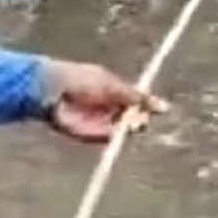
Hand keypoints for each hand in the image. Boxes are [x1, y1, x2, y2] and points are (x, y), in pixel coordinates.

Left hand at [39, 60, 168, 142]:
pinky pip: (110, 138)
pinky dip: (117, 135)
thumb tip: (161, 104)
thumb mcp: (112, 85)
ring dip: (131, 127)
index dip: (148, 105)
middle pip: (133, 117)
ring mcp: (100, 122)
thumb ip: (135, 96)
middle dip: (141, 118)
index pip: (137, 100)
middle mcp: (108, 107)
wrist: (55, 91)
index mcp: (114, 90)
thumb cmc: (82, 79)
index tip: (162, 109)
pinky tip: (122, 130)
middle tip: (143, 118)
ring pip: (123, 129)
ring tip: (134, 123)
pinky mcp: (91, 135)